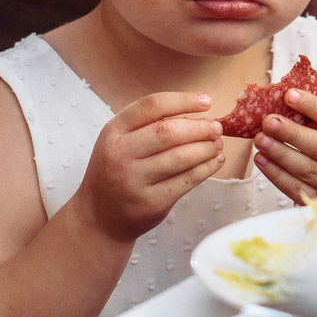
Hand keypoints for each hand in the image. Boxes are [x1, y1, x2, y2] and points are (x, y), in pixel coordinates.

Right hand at [77, 92, 225, 242]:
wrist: (99, 216)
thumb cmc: (115, 170)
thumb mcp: (119, 140)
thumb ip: (147, 124)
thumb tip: (196, 114)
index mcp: (114, 131)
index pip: (152, 106)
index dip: (183, 101)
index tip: (207, 100)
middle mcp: (120, 154)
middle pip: (168, 132)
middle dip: (200, 128)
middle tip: (216, 127)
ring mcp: (134, 181)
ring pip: (181, 158)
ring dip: (206, 149)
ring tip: (217, 144)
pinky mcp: (150, 203)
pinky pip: (186, 181)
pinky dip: (206, 169)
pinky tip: (214, 161)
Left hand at [253, 85, 316, 203]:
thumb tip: (286, 105)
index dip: (313, 106)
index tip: (289, 95)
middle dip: (292, 133)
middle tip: (269, 121)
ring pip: (309, 171)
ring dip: (281, 154)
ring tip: (261, 140)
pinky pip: (299, 190)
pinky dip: (278, 175)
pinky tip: (263, 161)